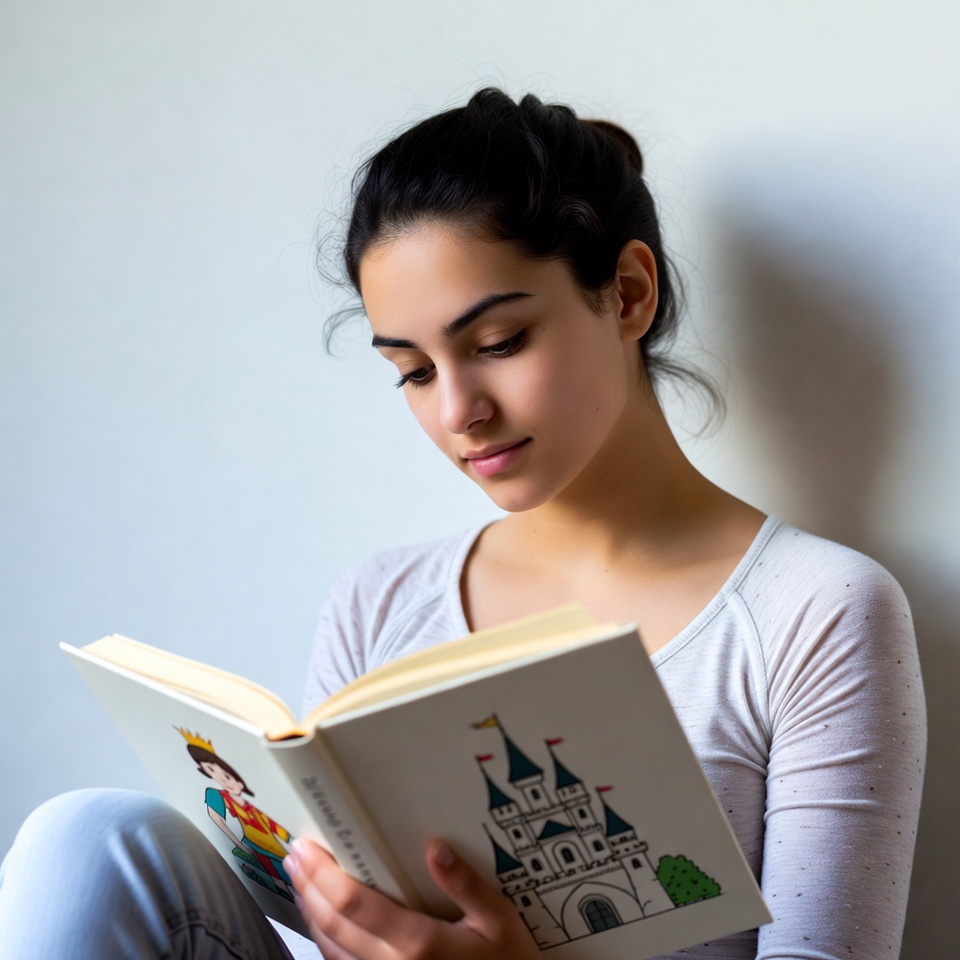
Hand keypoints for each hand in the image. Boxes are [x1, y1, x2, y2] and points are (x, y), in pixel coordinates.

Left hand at [284, 838, 540, 959]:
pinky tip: (324, 921)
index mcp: (419, 943)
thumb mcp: (500, 921)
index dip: (322, 876)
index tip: (306, 849)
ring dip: (310, 913)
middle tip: (294, 856)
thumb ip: (467, 885)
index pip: (354, 905)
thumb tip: (435, 848)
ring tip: (302, 881)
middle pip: (332, 924)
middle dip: (307, 887)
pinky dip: (325, 941)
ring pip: (330, 950)